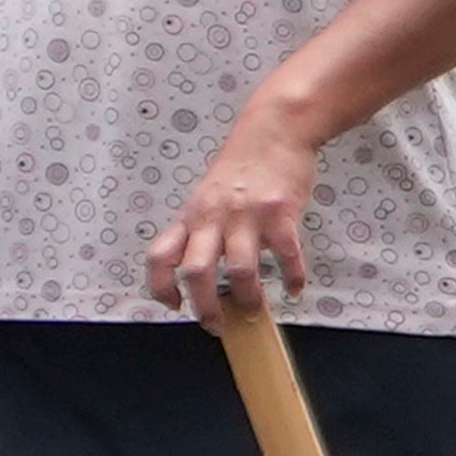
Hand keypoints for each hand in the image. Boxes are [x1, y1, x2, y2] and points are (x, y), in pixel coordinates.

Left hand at [146, 95, 325, 321]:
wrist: (275, 130)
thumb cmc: (242, 166)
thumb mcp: (209, 196)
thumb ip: (203, 230)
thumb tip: (201, 275)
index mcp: (192, 216)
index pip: (160, 255)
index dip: (160, 286)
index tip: (174, 305)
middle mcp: (213, 217)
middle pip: (195, 271)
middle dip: (205, 307)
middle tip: (218, 325)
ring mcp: (246, 215)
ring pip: (240, 270)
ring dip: (249, 298)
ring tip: (256, 309)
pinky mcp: (280, 213)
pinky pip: (286, 256)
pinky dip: (292, 278)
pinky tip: (295, 287)